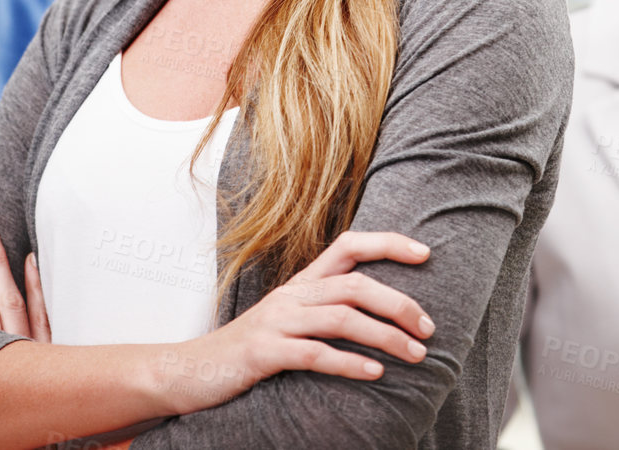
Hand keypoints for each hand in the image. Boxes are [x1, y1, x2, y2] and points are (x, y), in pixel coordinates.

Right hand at [159, 230, 434, 413]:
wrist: (190, 371)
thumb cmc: (248, 351)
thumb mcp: (288, 322)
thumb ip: (324, 312)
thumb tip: (378, 315)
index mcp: (300, 283)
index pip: (348, 246)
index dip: (388, 243)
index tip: (426, 254)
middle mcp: (291, 295)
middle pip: (354, 283)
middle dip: (399, 302)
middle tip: (429, 329)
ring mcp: (276, 322)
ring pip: (341, 317)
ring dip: (384, 336)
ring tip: (415, 356)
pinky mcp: (263, 353)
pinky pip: (314, 354)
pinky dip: (348, 363)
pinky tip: (374, 374)